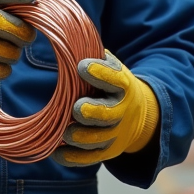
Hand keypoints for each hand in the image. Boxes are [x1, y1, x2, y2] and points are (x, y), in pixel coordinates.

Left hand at [52, 51, 159, 166]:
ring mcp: (114, 133)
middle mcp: (120, 111)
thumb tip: (67, 34)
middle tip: (78, 108)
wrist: (137, 113)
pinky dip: (72, 158)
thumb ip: (95, 56)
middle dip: (93, 112)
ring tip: (66, 133)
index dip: (100, 73)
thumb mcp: (111, 66)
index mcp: (123, 85)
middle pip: (108, 115)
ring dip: (81, 137)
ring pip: (98, 140)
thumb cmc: (112, 84)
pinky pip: (89, 158)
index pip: (115, 79)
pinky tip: (55, 152)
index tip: (81, 66)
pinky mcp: (105, 151)